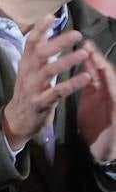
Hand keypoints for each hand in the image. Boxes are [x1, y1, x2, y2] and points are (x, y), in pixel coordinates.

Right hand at [1, 21, 90, 150]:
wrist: (16, 120)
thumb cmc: (28, 92)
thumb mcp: (29, 71)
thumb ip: (37, 54)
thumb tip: (44, 32)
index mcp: (25, 64)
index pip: (30, 43)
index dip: (39, 29)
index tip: (51, 16)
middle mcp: (27, 74)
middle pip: (40, 54)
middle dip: (58, 42)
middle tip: (77, 34)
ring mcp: (33, 88)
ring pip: (49, 71)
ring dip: (66, 61)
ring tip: (83, 53)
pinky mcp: (40, 103)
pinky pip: (57, 92)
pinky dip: (72, 84)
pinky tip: (86, 78)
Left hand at [77, 40, 115, 161]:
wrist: (102, 149)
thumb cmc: (97, 123)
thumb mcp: (92, 99)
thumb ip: (90, 83)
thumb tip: (86, 64)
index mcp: (102, 90)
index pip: (97, 70)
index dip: (90, 56)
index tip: (80, 42)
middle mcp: (112, 93)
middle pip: (106, 73)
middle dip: (97, 59)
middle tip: (87, 45)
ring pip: (113, 85)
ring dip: (106, 73)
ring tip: (97, 61)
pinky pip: (115, 101)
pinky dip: (112, 92)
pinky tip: (107, 84)